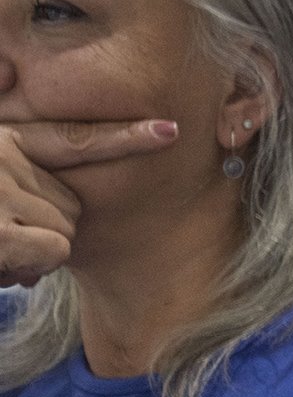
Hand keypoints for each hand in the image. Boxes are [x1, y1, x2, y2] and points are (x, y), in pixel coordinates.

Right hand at [0, 118, 178, 286]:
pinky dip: (31, 266)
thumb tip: (58, 248)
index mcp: (4, 142)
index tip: (171, 130)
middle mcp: (2, 156)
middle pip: (73, 207)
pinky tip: (1, 264)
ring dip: (33, 257)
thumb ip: (29, 197)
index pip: (74, 138)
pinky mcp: (0, 232)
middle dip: (46, 236)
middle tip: (6, 242)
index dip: (126, 136)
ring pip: (66, 232)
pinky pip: (56, 250)